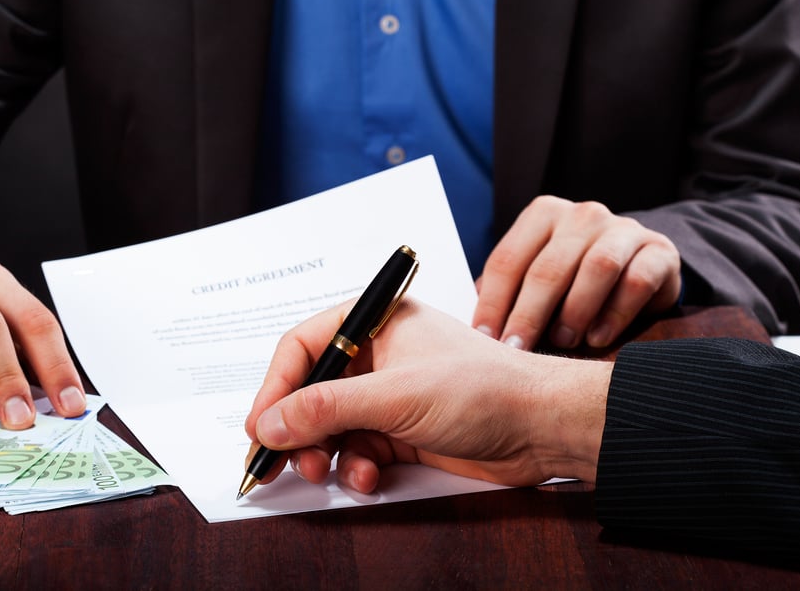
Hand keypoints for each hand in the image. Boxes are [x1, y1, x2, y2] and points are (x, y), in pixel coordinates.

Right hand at [244, 298, 610, 492]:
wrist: (541, 427)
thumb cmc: (483, 388)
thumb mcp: (395, 396)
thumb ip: (327, 408)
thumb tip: (269, 423)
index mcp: (374, 323)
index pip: (303, 348)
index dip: (275, 388)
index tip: (258, 428)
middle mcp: (376, 355)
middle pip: (311, 390)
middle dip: (296, 429)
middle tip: (281, 462)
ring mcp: (388, 393)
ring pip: (331, 425)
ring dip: (323, 453)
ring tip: (325, 473)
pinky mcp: (401, 429)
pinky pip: (357, 449)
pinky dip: (354, 467)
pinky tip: (367, 477)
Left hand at [472, 196, 680, 349]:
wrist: (637, 265)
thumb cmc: (572, 279)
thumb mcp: (535, 276)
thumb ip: (507, 293)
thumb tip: (476, 331)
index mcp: (544, 215)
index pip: (508, 259)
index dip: (492, 302)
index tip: (483, 338)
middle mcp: (583, 215)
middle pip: (548, 267)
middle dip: (528, 314)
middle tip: (516, 349)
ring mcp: (624, 229)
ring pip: (596, 268)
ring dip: (575, 312)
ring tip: (562, 343)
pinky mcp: (659, 251)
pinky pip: (636, 281)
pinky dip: (615, 314)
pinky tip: (598, 337)